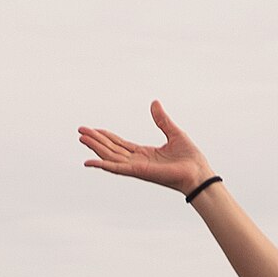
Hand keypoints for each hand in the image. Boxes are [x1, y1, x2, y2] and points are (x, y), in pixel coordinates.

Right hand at [79, 100, 215, 194]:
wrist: (197, 173)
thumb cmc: (189, 158)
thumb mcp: (174, 132)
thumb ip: (161, 120)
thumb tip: (154, 103)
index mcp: (143, 153)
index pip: (119, 144)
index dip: (105, 136)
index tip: (92, 130)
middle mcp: (137, 161)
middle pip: (111, 149)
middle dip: (95, 140)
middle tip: (80, 131)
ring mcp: (136, 168)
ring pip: (110, 156)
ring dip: (95, 147)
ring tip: (82, 137)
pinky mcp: (138, 172)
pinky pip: (116, 168)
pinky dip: (102, 165)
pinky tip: (88, 161)